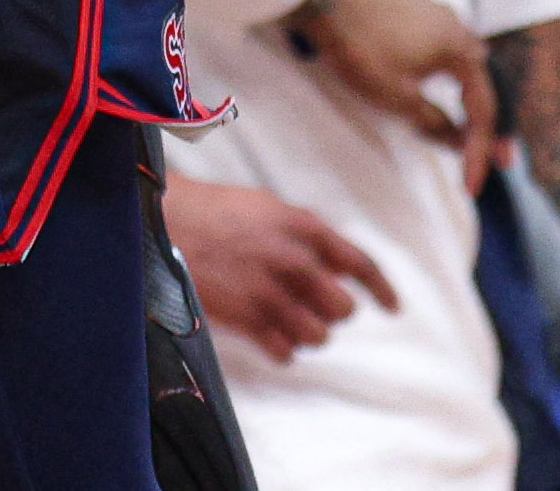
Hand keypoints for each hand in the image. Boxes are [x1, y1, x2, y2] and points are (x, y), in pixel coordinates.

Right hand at [168, 176, 395, 361]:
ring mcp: (270, 291)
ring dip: (308, 332)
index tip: (393, 308)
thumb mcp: (268, 208)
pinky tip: (271, 336)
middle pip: (342, 307)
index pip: (359, 262)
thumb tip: (336, 266)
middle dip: (333, 311)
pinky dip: (283, 349)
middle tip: (314, 305)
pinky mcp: (246, 318)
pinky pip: (285, 351)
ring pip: (318, 335)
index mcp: (303, 227)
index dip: (381, 289)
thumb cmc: (216, 211)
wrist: (166, 221)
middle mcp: (293, 260)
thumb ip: (306, 234)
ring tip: (287, 319)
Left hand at [285, 0, 502, 190]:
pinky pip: (448, 50)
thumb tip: (459, 142)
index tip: (471, 186)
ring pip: (466, 66)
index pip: (483, 109)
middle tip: (500, 160)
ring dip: (473, 101)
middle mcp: (458, 26)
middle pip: (483, 84)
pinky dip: (454, 79)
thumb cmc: (361, 49)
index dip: (480, 151)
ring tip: (475, 132)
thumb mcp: (399, 97)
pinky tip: (449, 91)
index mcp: (461, 48)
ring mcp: (437, 13)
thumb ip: (436, 123)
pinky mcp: (417, 10)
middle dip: (490, 125)